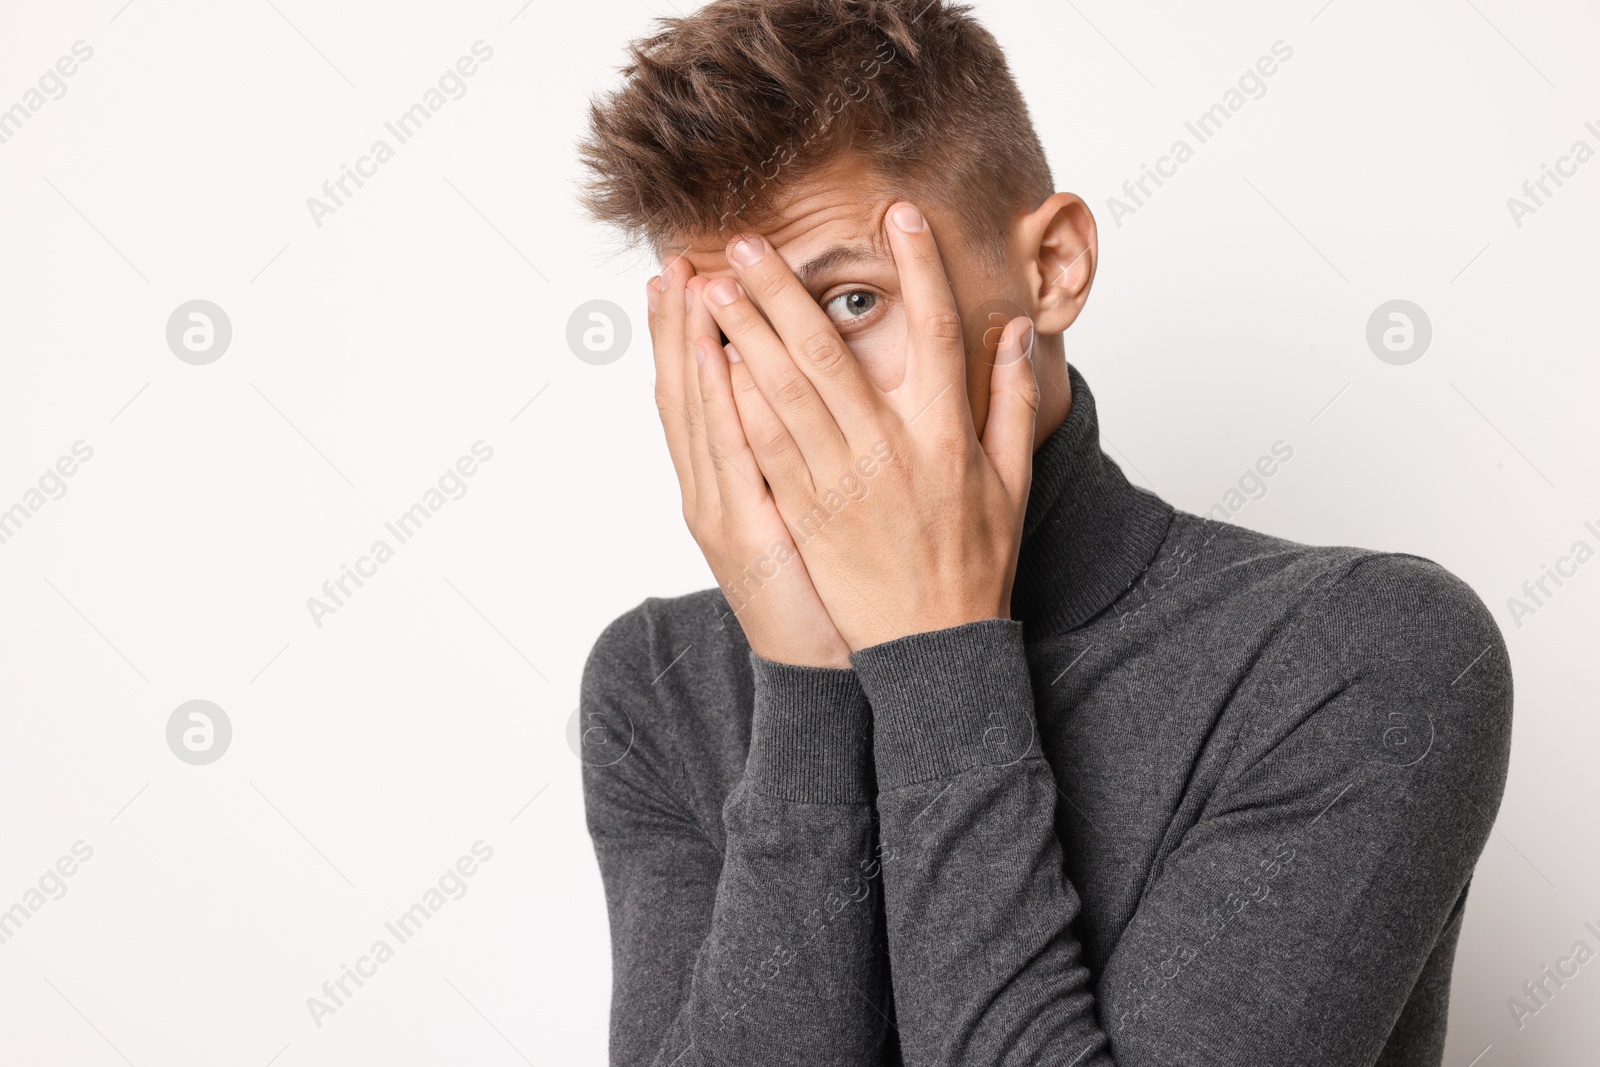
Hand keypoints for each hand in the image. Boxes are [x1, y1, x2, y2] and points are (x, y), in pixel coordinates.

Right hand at [647, 255, 852, 668]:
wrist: (819, 671)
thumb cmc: (820, 593)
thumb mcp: (795, 518)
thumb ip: (788, 459)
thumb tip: (799, 400)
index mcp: (724, 485)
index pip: (698, 397)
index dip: (685, 337)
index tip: (684, 278)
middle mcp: (711, 492)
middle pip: (685, 396)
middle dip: (676, 328)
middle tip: (672, 265)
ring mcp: (722, 512)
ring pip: (698, 417)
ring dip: (690, 349)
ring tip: (685, 289)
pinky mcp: (746, 535)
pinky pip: (732, 459)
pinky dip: (720, 408)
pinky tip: (718, 362)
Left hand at [695, 202, 1038, 651]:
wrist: (934, 646)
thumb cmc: (974, 563)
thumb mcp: (1010, 481)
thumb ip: (1009, 403)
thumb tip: (1014, 332)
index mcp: (945, 435)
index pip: (935, 331)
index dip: (920, 267)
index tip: (898, 211)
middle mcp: (889, 450)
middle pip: (829, 353)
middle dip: (783, 290)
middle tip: (747, 241)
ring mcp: (840, 482)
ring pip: (783, 393)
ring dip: (743, 334)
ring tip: (709, 285)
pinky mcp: (803, 513)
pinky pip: (763, 448)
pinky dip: (734, 402)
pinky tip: (707, 363)